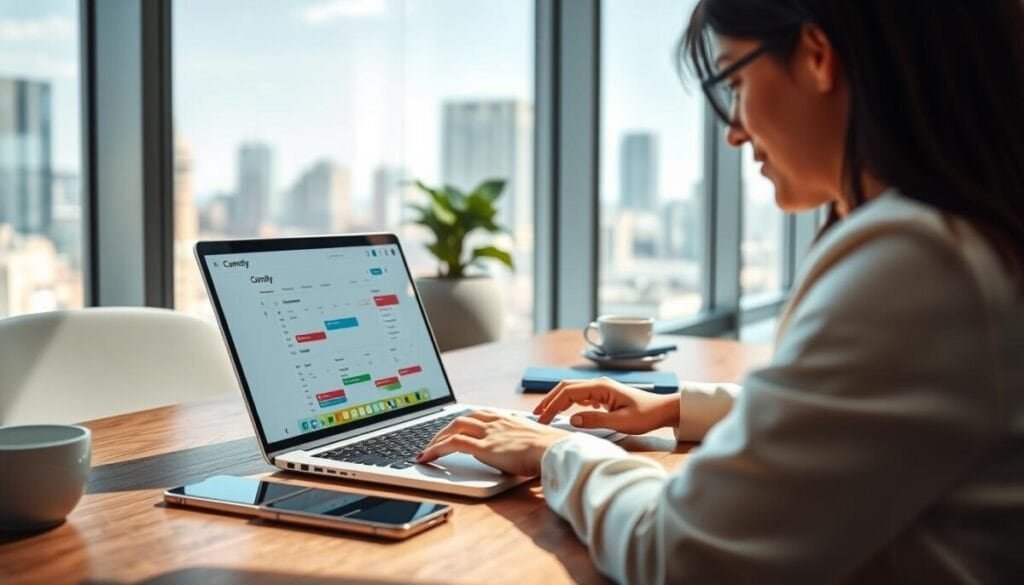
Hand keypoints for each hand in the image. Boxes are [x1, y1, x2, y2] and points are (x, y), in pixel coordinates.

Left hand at [417, 410, 570, 476]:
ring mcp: (488, 433)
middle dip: (445, 429)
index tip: (457, 428)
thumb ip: (522, 442)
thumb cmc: (551, 450)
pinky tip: (427, 458)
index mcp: (508, 418)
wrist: (555, 450)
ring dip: (437, 438)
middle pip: (463, 418)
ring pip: (454, 427)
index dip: (465, 421)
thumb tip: (520, 451)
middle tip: (435, 440)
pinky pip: (453, 444)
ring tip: (427, 450)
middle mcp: (495, 422)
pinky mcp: (484, 447)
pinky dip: (437, 449)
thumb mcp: (534, 442)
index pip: (479, 414)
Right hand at [533, 377, 678, 434]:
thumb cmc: (645, 415)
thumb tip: (572, 419)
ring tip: (545, 414)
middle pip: (565, 387)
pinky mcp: (603, 395)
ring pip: (571, 390)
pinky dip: (568, 402)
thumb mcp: (621, 422)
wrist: (663, 409)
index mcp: (600, 387)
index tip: (542, 419)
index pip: (568, 393)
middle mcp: (598, 384)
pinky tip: (566, 413)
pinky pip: (580, 396)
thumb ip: (596, 420)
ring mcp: (600, 388)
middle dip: (549, 400)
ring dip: (557, 401)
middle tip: (536, 415)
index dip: (552, 405)